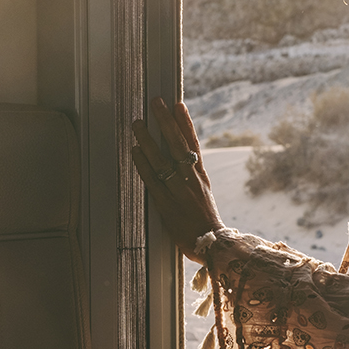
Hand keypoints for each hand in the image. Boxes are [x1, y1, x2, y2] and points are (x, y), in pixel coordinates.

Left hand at [131, 97, 223, 262]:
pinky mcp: (166, 204)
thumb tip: (184, 161)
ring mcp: (178, 190)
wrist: (213, 245)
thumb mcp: (204, 194)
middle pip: (177, 144)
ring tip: (138, 122)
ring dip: (148, 139)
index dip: (185, 123)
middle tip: (156, 102)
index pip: (192, 144)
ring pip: (162, 159)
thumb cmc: (207, 222)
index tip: (178, 105)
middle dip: (166, 121)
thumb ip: (193, 177)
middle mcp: (191, 179)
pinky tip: (135, 150)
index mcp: (201, 176)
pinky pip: (153, 180)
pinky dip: (143, 164)